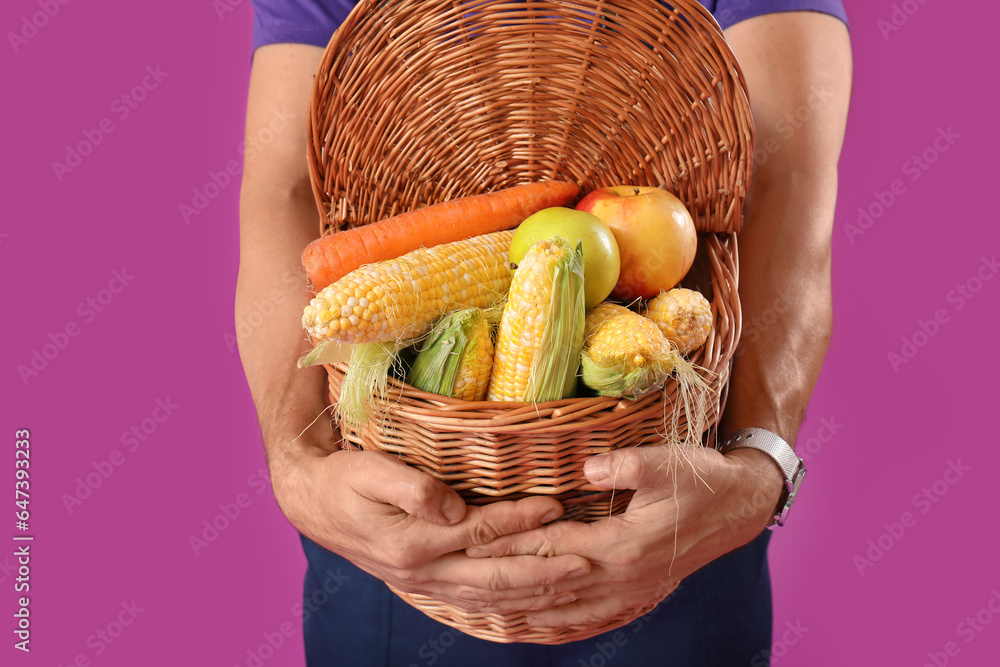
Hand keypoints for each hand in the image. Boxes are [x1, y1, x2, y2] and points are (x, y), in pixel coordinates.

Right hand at [270, 441, 590, 613]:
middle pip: (494, 578)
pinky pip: (472, 602)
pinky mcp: (423, 582)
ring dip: (532, 594)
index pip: (480, 532)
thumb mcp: (370, 472)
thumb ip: (413, 489)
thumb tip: (453, 506)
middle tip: (584, 563)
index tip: (555, 506)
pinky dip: (506, 606)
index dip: (520, 520)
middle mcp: (422, 571)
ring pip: (488, 597)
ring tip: (571, 586)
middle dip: (542, 572)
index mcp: (412, 543)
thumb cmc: (343, 479)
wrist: (310, 501)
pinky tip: (530, 603)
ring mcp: (423, 583)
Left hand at [465, 444, 782, 626]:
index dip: (508, 545)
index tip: (469, 541)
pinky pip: (586, 614)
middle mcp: (620, 577)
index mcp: (622, 546)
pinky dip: (554, 618)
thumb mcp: (669, 463)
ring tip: (479, 602)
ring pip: (563, 607)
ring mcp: (628, 590)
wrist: (741, 506)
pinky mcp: (634, 591)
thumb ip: (628, 466)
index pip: (549, 548)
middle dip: (500, 579)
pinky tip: (533, 618)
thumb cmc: (702, 479)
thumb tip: (587, 469)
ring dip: (520, 604)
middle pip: (547, 582)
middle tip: (456, 575)